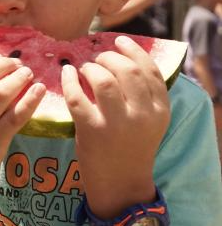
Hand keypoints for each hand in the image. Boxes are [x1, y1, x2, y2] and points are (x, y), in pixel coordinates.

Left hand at [62, 35, 167, 215]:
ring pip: (103, 79)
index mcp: (159, 110)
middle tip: (97, 59)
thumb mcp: (148, 121)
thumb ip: (142, 95)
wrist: (121, 185)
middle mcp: (142, 115)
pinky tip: (66, 74)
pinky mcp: (92, 131)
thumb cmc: (130, 147)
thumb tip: (122, 58)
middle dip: (108, 57)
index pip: (150, 69)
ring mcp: (117, 123)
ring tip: (83, 69)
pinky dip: (69, 80)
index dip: (134, 50)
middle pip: (126, 70)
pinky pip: (76, 96)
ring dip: (90, 68)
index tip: (119, 41)